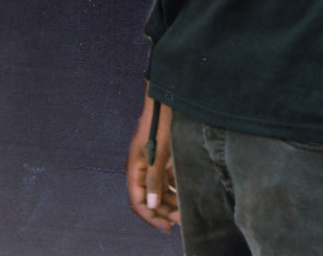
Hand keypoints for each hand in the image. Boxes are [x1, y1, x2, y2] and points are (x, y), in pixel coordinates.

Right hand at [126, 91, 179, 232]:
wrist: (167, 95)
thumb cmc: (161, 120)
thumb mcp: (159, 152)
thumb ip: (154, 178)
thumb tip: (151, 205)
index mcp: (135, 168)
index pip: (138, 202)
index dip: (151, 217)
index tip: (167, 227)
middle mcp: (141, 166)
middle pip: (150, 197)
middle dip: (164, 210)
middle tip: (182, 219)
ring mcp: (151, 160)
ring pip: (159, 188)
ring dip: (170, 199)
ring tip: (186, 208)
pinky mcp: (161, 153)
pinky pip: (166, 176)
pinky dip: (175, 184)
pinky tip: (187, 189)